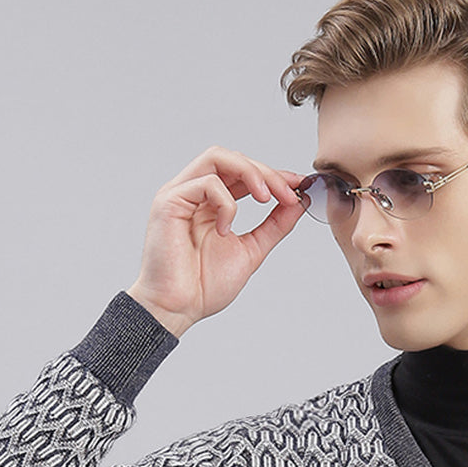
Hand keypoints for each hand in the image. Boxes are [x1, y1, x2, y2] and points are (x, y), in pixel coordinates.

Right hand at [126, 145, 310, 335]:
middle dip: (265, 172)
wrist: (179, 308)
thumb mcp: (251, 250)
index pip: (242, 173)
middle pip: (232, 158)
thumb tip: (298, 203)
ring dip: (249, 173)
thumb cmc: (204, 286)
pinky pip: (206, 183)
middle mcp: (193, 193)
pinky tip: (225, 229)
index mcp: (210, 203)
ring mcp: (180, 194)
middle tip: (287, 193)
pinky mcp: (169, 201)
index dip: (271, 175)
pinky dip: (226, 203)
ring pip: (217, 157)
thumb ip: (273, 226)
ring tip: (266, 198)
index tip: (298, 185)